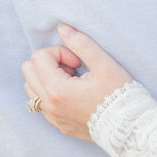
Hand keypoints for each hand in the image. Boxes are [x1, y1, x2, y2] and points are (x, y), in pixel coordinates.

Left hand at [21, 24, 132, 139]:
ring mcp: (52, 118)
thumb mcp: (104, 64)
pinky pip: (40, 104)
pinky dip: (50, 93)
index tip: (79, 61)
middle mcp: (49, 106)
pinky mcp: (58, 125)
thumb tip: (62, 28)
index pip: (39, 57)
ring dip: (47, 78)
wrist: (128, 127)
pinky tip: (73, 94)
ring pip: (31, 88)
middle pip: (28, 70)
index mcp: (57, 90)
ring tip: (72, 81)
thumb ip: (81, 43)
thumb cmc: (119, 94)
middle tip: (73, 68)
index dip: (60, 52)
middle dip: (49, 63)